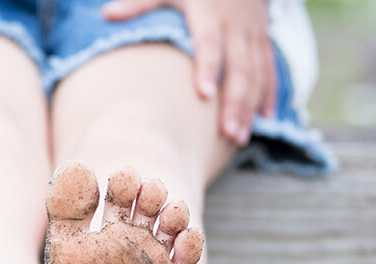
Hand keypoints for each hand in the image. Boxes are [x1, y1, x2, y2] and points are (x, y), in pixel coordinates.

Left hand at [103, 0, 275, 145]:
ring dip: (250, 106)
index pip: (209, 43)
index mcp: (209, 13)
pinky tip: (264, 119)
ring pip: (257, 73)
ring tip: (239, 138)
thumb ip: (140, 3)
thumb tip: (106, 14)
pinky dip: (268, 94)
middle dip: (235, 101)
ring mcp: (253, 34)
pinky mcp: (263, 40)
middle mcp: (236, 26)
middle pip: (239, 67)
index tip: (203, 95)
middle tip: (227, 134)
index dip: (208, 68)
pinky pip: (269, 69)